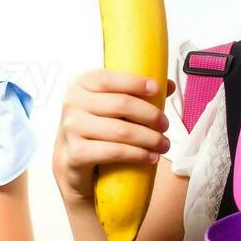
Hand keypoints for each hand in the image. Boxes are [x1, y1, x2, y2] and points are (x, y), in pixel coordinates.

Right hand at [52, 69, 174, 206]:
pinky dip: (138, 154)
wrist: (72, 162)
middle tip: (164, 125)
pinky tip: (150, 157)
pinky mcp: (76, 154)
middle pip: (121, 104)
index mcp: (80, 85)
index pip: (109, 79)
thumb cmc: (96, 128)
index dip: (135, 82)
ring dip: (150, 138)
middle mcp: (72, 104)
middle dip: (150, 115)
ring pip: (121, 131)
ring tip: (163, 144)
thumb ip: (135, 93)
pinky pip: (115, 152)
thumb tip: (168, 85)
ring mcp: (71, 129)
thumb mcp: (110, 106)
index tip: (156, 89)